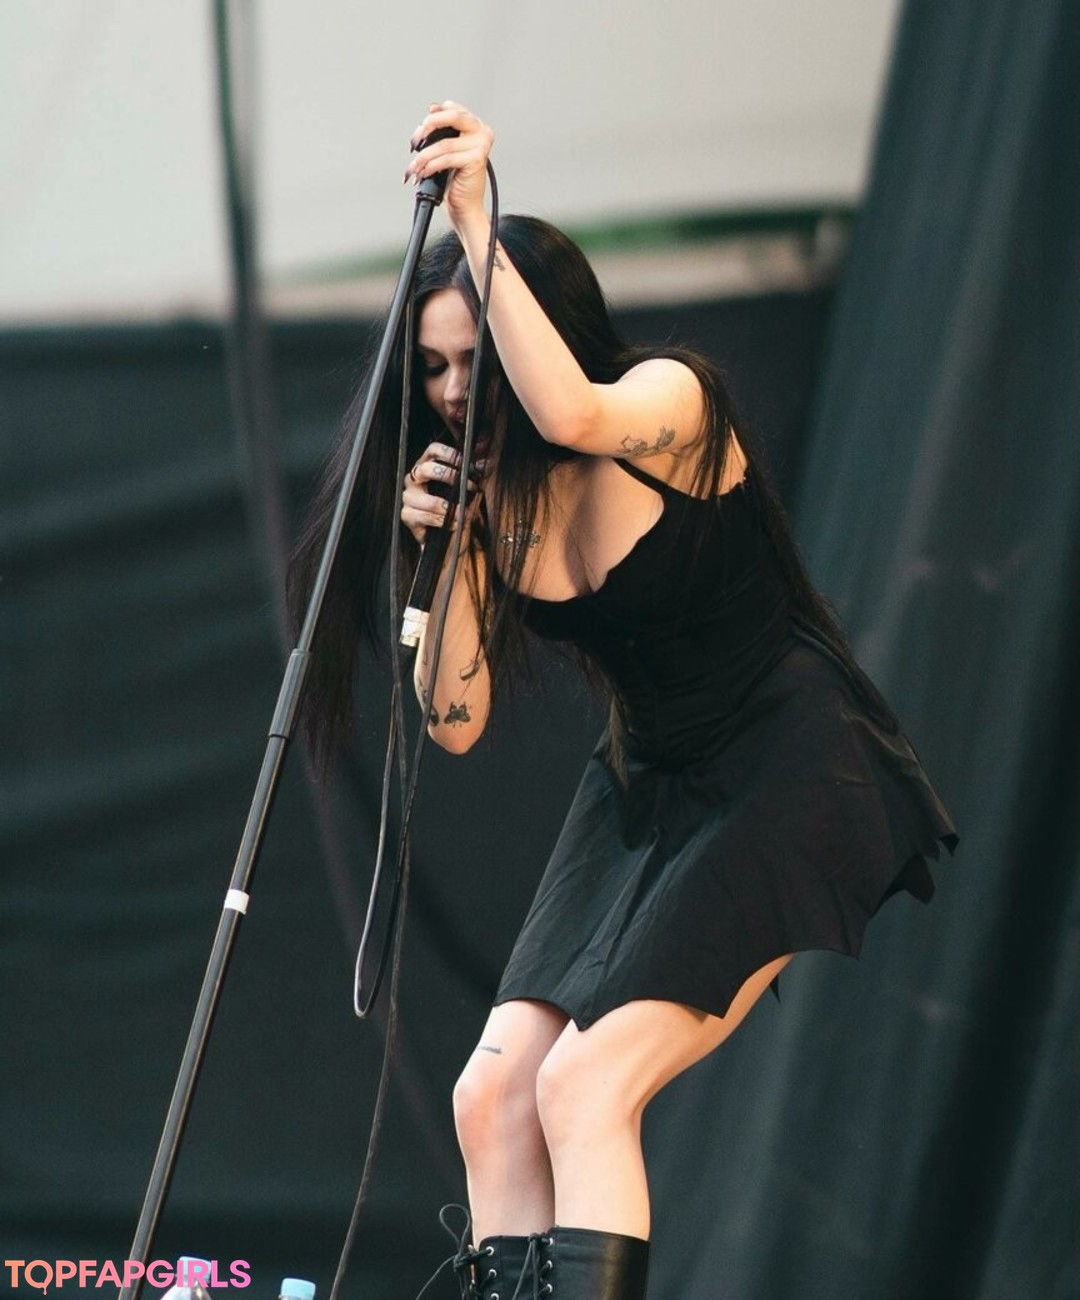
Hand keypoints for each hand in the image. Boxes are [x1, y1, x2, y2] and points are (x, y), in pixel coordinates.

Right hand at [401, 442, 484, 545]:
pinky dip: (443, 522)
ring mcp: (409, 497)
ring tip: (465, 514)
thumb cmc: (453, 505)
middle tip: (470, 487)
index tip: (466, 463)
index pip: (433, 450)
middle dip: (450, 477)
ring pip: (428, 500)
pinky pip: (425, 517)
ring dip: (450, 508)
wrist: (443, 534)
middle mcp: (414, 479)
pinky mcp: (407, 515)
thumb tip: (484, 463)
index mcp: (427, 465)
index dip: (449, 453)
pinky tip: (454, 524)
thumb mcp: (466, 487)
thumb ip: (474, 473)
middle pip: (426, 469)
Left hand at [405, 101, 493, 229]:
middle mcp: (481, 132)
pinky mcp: (477, 160)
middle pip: (452, 116)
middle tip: (415, 142)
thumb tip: (431, 110)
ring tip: (414, 168)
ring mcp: (481, 145)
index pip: (453, 108)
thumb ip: (441, 130)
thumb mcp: (446, 150)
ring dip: (423, 158)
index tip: (422, 127)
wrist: (465, 207)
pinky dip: (430, 166)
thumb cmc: (455, 182)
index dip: (434, 114)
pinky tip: (424, 173)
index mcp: (475, 127)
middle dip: (428, 126)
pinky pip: (446, 158)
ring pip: (443, 143)